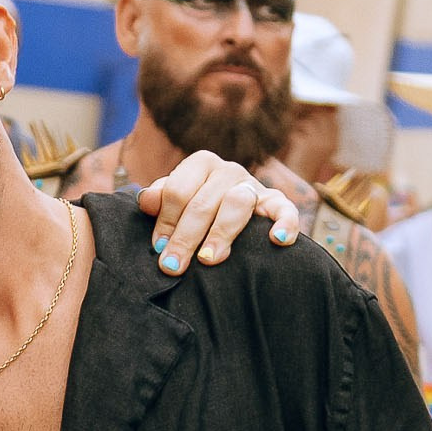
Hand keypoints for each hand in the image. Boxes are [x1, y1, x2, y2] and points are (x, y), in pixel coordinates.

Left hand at [135, 151, 299, 272]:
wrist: (229, 216)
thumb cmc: (194, 212)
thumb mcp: (174, 204)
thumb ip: (159, 200)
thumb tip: (146, 201)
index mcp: (200, 164)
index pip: (178, 190)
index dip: (166, 220)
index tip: (158, 248)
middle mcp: (228, 170)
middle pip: (203, 203)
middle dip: (185, 237)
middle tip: (173, 266)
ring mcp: (253, 185)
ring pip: (237, 203)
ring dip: (221, 233)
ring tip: (209, 259)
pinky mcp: (276, 202)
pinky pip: (285, 208)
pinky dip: (284, 223)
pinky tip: (277, 240)